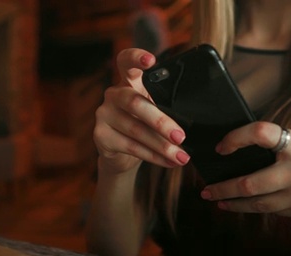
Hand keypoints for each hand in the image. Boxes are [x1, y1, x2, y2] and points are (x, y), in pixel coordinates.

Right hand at [93, 48, 190, 174]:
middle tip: (181, 136)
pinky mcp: (100, 136)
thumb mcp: (154, 111)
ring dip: (162, 146)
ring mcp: (103, 115)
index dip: (136, 57)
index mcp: (128, 82)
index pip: (126, 62)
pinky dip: (154, 157)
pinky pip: (131, 147)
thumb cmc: (144, 125)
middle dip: (161, 122)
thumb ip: (165, 107)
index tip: (151, 60)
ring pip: (135, 130)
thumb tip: (190, 122)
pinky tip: (169, 162)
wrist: (122, 154)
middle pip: (135, 103)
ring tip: (182, 156)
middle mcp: (113, 95)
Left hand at [200, 122, 290, 220]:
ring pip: (258, 204)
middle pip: (250, 183)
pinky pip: (275, 212)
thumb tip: (246, 154)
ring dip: (234, 203)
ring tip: (219, 201)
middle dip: (223, 189)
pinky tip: (247, 206)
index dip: (237, 138)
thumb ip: (284, 148)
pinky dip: (258, 208)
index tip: (221, 147)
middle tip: (207, 190)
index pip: (262, 133)